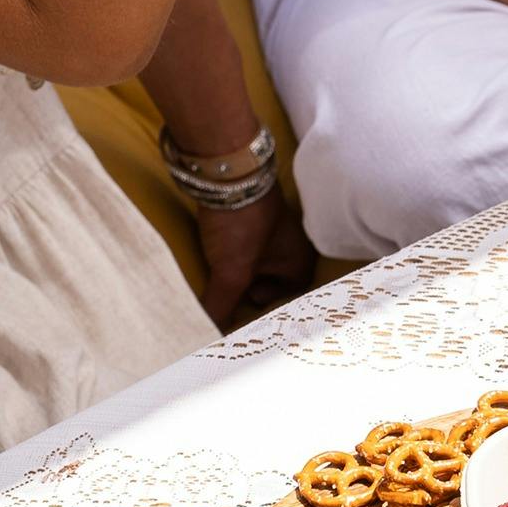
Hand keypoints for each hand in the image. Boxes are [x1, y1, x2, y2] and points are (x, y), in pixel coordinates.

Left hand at [195, 189, 315, 324]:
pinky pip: (242, 239)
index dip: (268, 302)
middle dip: (249, 285)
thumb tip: (207, 335)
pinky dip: (228, 247)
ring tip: (215, 268)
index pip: (290, 295)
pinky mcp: (250, 211)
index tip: (244, 300)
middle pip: (271, 277)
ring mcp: (272, 225)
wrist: (228, 170)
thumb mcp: (231, 271)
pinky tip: (211, 247)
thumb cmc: (243, 225)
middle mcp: (293, 244)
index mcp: (300, 262)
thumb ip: (222, 305)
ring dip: (237, 266)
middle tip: (227, 288)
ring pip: (255, 257)